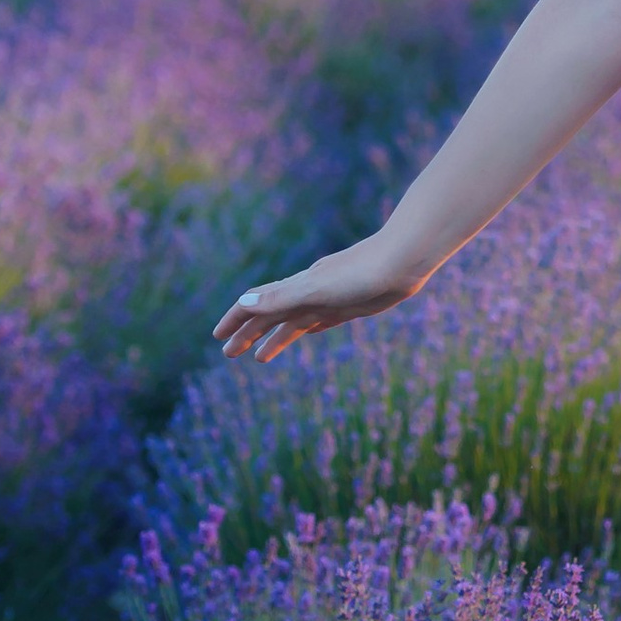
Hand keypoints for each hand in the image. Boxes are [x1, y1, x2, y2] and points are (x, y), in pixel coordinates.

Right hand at [212, 237, 418, 363]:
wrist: (403, 262)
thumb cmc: (360, 273)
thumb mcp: (316, 289)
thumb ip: (281, 297)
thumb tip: (243, 302)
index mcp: (296, 288)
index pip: (256, 305)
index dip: (236, 320)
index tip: (218, 337)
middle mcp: (308, 292)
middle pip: (270, 316)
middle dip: (248, 334)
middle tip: (228, 354)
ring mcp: (328, 299)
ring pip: (293, 321)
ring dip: (275, 338)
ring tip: (259, 359)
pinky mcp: (350, 305)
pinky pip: (321, 320)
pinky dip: (307, 327)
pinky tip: (306, 333)